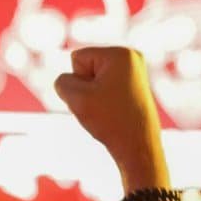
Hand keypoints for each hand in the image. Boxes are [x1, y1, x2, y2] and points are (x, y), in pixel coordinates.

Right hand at [54, 47, 168, 191]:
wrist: (139, 148)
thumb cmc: (110, 120)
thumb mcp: (75, 97)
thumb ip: (62, 81)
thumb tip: (70, 79)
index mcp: (120, 53)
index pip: (77, 59)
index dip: (79, 82)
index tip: (98, 98)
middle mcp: (132, 56)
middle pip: (86, 66)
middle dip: (87, 88)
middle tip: (105, 106)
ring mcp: (136, 71)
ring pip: (93, 79)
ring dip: (93, 96)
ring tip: (110, 111)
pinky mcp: (135, 85)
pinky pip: (104, 88)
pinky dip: (104, 101)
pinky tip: (115, 112)